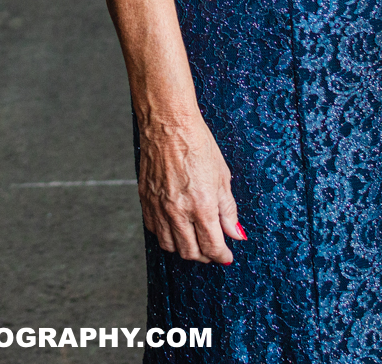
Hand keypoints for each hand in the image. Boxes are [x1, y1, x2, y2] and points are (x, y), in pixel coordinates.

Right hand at [137, 114, 245, 264]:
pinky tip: (176, 227)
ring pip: (170, 246)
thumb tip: (236, 233)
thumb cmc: (197, 143)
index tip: (227, 256)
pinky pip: (154, 230)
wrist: (168, 124)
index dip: (222, 256)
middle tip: (213, 250)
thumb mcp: (222, 176)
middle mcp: (178, 211)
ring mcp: (159, 207)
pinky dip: (166, 235)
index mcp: (202, 206)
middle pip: (191, 252)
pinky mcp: (145, 200)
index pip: (212, 247)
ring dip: (185, 249)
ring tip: (195, 241)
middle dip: (205, 256)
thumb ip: (228, 210)